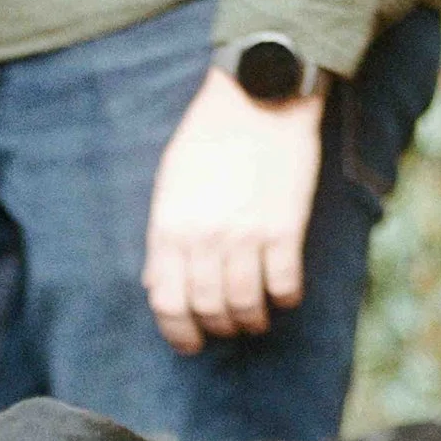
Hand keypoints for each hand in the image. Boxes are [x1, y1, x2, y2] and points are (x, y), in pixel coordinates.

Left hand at [142, 68, 322, 354]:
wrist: (260, 97)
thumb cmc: (210, 137)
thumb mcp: (170, 184)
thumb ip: (162, 237)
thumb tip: (156, 286)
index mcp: (169, 226)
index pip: (166, 302)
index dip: (178, 332)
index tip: (191, 343)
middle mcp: (203, 237)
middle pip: (207, 311)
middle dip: (218, 329)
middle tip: (228, 327)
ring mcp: (245, 235)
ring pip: (245, 306)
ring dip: (251, 320)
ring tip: (256, 318)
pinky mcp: (284, 229)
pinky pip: (284, 286)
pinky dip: (285, 298)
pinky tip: (284, 293)